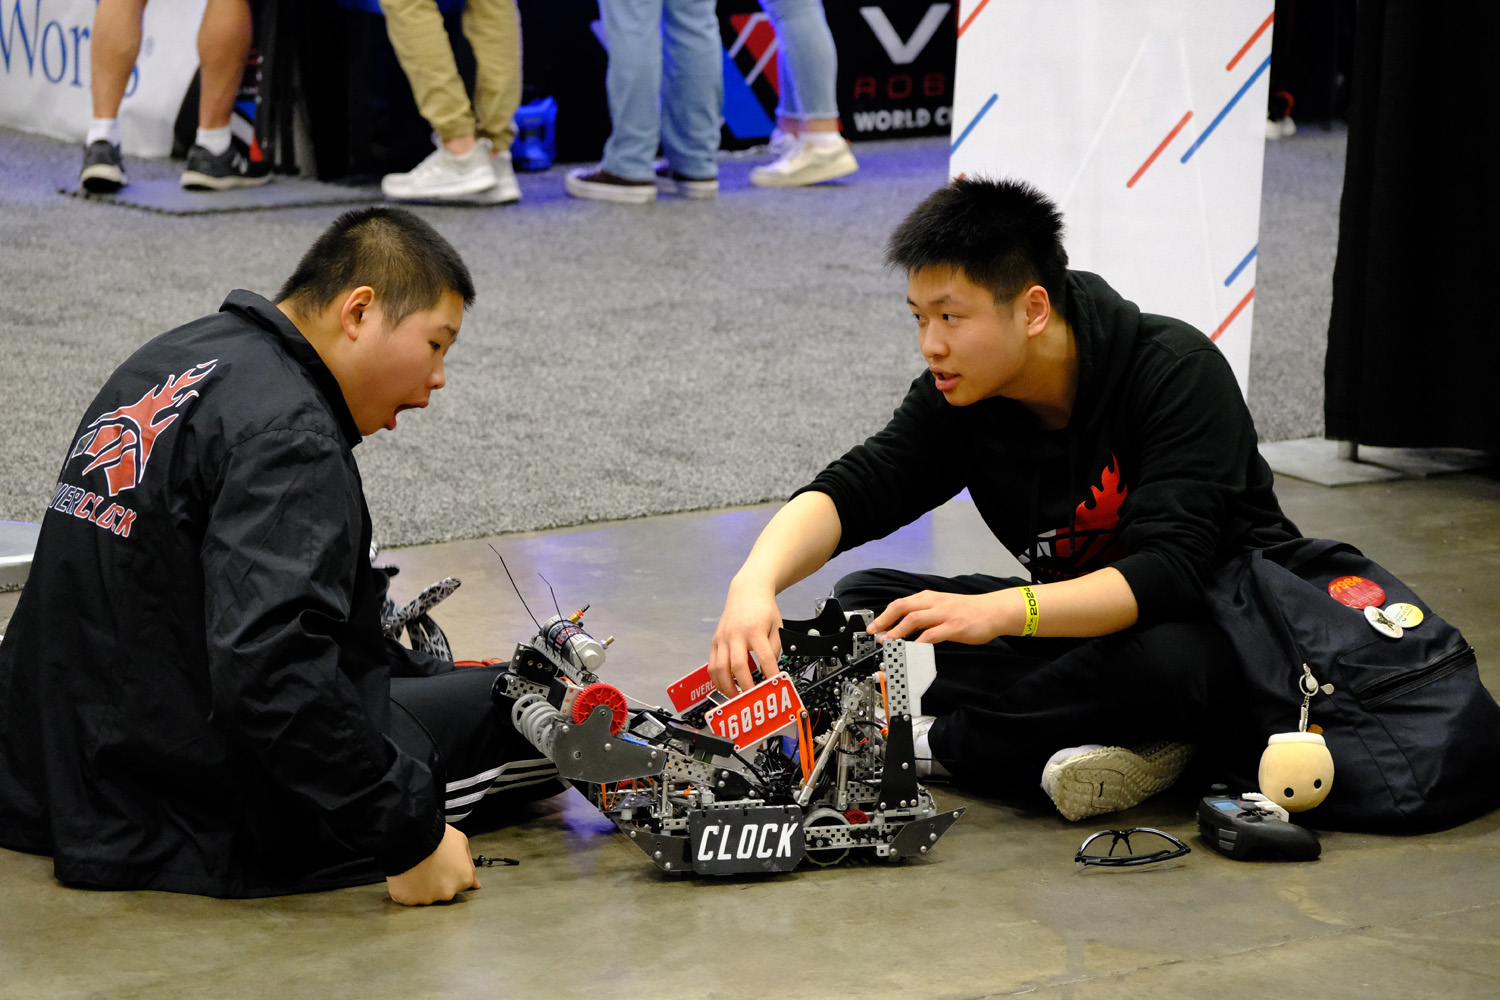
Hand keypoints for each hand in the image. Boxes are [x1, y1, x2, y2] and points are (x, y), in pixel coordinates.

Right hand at [386, 824, 479, 904]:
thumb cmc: (436, 836)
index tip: (443, 864)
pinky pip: (409, 897)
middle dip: (438, 880)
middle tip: (430, 864)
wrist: (410, 836)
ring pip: (426, 895)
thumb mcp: (461, 842)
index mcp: (463, 878)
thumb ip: (470, 866)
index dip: (451, 871)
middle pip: (444, 890)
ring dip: (422, 886)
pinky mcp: (408, 899)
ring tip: (417, 867)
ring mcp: (428, 898)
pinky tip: (408, 874)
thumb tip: (476, 884)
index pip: (462, 882)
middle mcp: (448, 892)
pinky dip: (407, 889)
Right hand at [708, 578, 782, 694]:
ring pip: (719, 668)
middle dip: (745, 685)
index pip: (764, 657)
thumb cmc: (763, 609)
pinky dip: (716, 679)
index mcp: (754, 630)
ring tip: (736, 697)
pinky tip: (724, 686)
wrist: (747, 592)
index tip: (775, 686)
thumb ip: (774, 648)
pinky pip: (712, 664)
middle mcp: (736, 634)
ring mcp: (722, 638)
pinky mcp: (715, 641)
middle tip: (752, 698)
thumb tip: (770, 669)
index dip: (770, 673)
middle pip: (738, 665)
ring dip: (727, 686)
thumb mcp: (776, 625)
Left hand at [866, 590, 1009, 644]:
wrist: (993, 611)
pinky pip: (932, 634)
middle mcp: (934, 603)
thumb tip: (904, 626)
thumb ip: (925, 613)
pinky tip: (912, 648)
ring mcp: (944, 614)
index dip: (884, 615)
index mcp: (929, 597)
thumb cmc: (967, 610)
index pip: (901, 603)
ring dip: (898, 632)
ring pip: (914, 619)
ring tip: (888, 642)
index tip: (874, 626)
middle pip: (903, 608)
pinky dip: (919, 642)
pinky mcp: (954, 627)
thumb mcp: (942, 606)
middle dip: (885, 621)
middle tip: (875, 634)